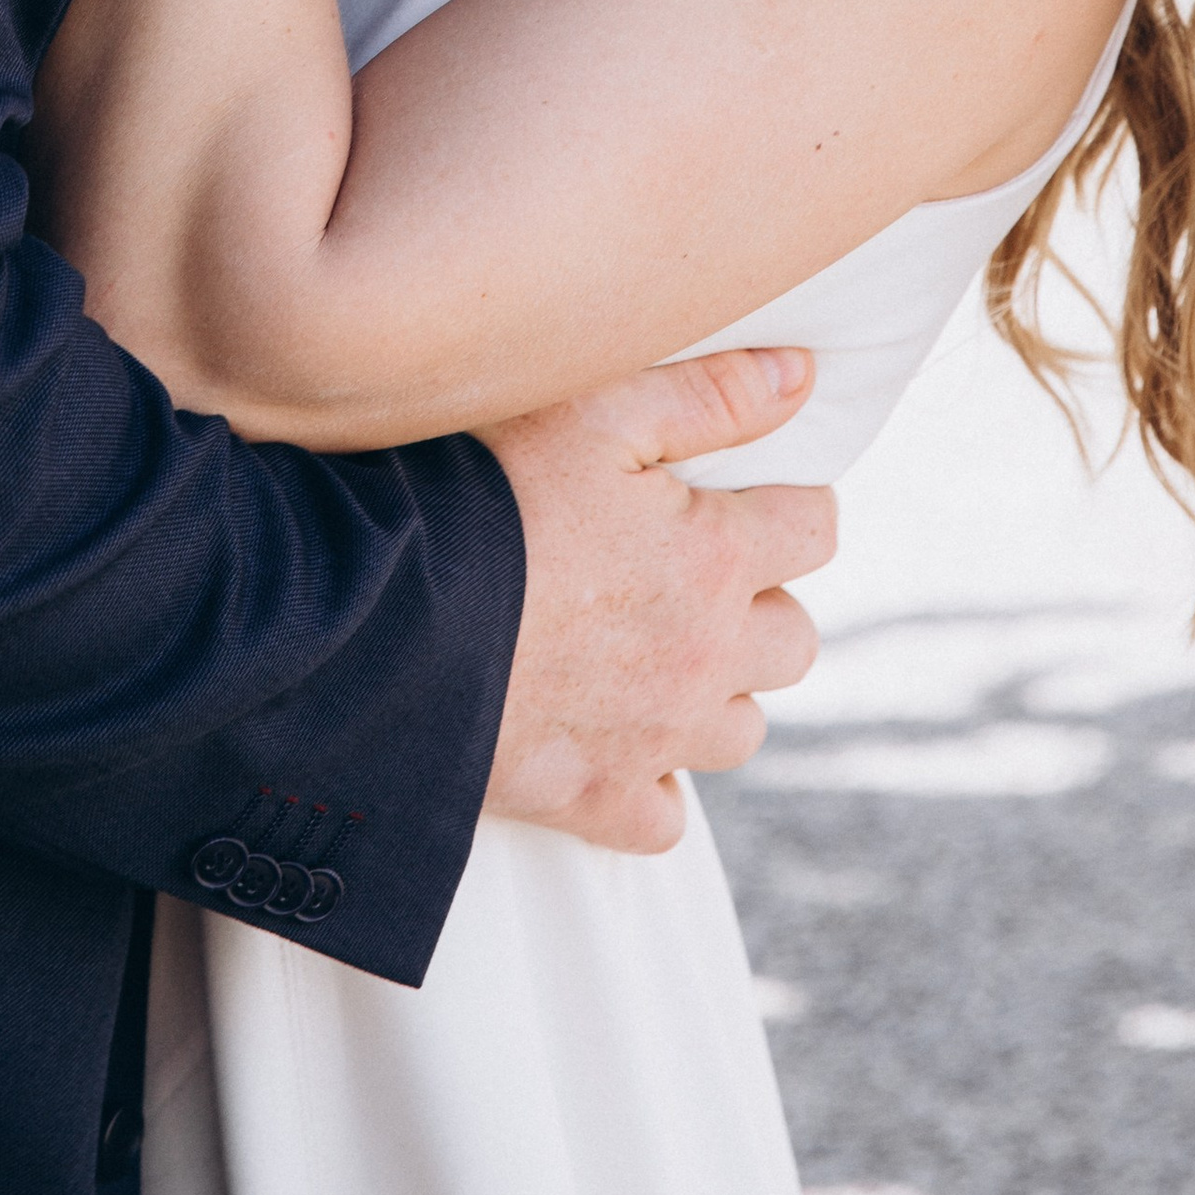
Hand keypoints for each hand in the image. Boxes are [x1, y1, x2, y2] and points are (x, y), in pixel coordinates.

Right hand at [480, 348, 832, 852]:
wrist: (379, 620)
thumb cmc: (484, 495)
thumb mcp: (593, 411)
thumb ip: (710, 394)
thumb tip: (803, 377)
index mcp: (715, 560)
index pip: (815, 531)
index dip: (788, 504)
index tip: (743, 495)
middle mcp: (704, 660)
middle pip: (795, 641)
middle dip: (761, 602)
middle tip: (693, 571)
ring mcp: (653, 741)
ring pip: (742, 731)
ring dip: (716, 691)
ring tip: (655, 650)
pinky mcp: (592, 801)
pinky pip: (663, 817)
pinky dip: (649, 782)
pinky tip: (611, 735)